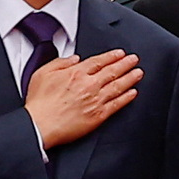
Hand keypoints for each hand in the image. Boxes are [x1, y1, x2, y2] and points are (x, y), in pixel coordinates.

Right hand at [25, 46, 142, 151]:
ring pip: (118, 86)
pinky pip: (117, 104)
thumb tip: (74, 59)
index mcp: (76, 73)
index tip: (120, 53)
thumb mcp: (42, 73)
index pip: (98, 61)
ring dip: (130, 78)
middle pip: (112, 71)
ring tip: (138, 73)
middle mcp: (88, 85)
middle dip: (125, 64)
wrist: (39, 125)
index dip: (111, 56)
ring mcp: (95, 100)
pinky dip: (127, 97)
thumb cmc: (39, 103)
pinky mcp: (98, 115)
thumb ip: (60, 63)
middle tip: (134, 59)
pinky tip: (133, 93)